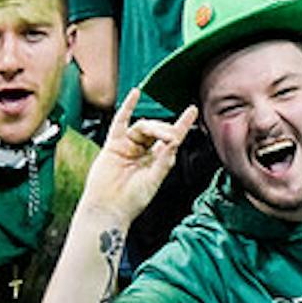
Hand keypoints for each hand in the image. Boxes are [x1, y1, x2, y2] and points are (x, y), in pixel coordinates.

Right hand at [83, 89, 199, 224]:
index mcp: (156, 160)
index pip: (172, 138)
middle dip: (167, 131)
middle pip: (158, 130)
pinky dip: (128, 106)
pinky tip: (135, 93)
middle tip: (172, 138)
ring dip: (155, 127)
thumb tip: (175, 140)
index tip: (193, 110)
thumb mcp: (154, 180)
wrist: (108, 209)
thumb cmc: (132, 200)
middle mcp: (143, 150)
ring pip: (143, 126)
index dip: (183, 124)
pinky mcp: (114, 144)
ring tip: (163, 136)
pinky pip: (120, 122)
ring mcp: (128, 146)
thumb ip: (164, 160)